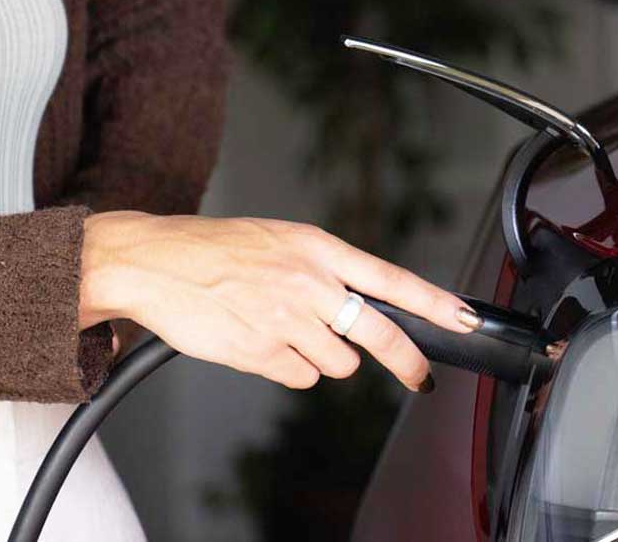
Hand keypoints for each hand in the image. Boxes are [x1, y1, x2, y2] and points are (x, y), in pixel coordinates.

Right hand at [79, 211, 478, 392]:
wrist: (153, 262)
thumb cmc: (211, 250)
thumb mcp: (277, 240)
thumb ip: (323, 269)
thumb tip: (362, 303)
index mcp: (315, 247)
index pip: (389, 277)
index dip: (433, 302)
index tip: (464, 318)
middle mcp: (307, 282)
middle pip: (377, 331)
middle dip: (406, 360)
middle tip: (419, 376)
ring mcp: (285, 320)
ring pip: (337, 363)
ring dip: (321, 357)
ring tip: (283, 330)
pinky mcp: (261, 352)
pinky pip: (300, 377)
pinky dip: (288, 369)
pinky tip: (260, 342)